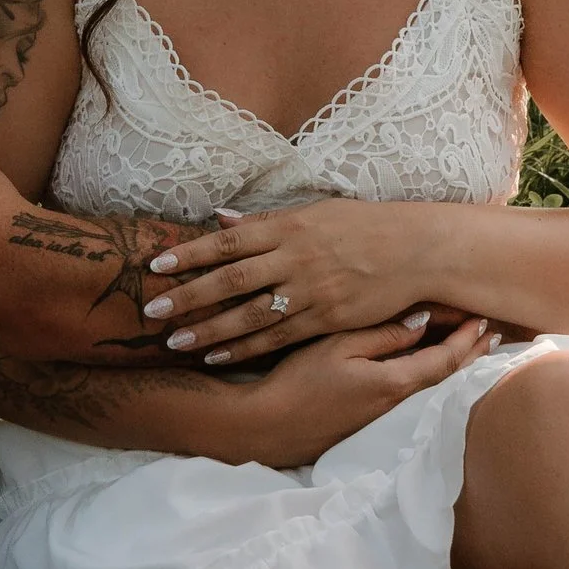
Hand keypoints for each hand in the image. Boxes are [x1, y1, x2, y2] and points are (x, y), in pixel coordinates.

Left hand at [141, 200, 445, 362]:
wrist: (416, 250)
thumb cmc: (364, 226)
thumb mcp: (314, 213)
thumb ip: (264, 223)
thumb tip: (220, 220)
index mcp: (289, 227)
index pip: (228, 242)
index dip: (190, 254)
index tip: (156, 266)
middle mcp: (295, 258)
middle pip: (231, 280)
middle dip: (189, 295)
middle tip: (152, 310)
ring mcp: (310, 291)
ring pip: (249, 314)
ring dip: (208, 329)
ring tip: (174, 341)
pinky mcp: (326, 319)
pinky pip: (277, 338)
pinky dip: (244, 348)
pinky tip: (216, 356)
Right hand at [215, 310, 489, 466]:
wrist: (266, 428)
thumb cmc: (298, 382)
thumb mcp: (338, 346)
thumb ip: (383, 335)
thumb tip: (422, 321)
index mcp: (394, 383)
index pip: (445, 360)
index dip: (467, 338)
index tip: (483, 317)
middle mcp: (397, 403)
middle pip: (447, 377)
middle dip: (471, 352)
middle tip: (492, 331)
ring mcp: (383, 415)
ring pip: (431, 385)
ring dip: (454, 362)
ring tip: (471, 345)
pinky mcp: (368, 419)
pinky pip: (413, 391)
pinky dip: (431, 373)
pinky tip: (429, 364)